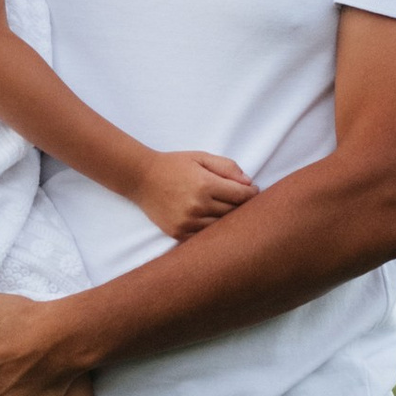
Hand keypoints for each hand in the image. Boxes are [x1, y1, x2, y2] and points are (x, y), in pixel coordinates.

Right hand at [133, 149, 257, 240]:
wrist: (142, 178)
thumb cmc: (174, 165)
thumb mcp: (201, 157)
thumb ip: (227, 167)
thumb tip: (249, 183)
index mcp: (206, 185)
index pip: (241, 196)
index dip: (252, 194)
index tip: (253, 191)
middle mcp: (198, 206)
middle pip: (234, 213)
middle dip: (242, 207)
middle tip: (243, 202)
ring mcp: (188, 222)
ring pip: (221, 228)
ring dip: (228, 221)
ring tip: (229, 212)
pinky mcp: (179, 233)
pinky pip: (205, 238)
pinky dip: (212, 232)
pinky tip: (212, 221)